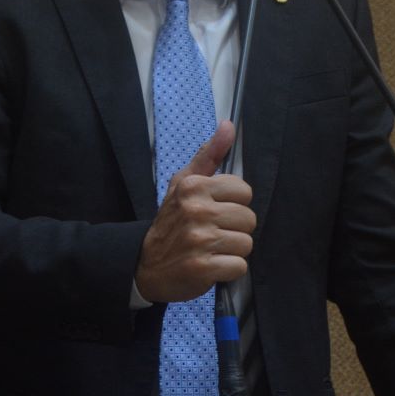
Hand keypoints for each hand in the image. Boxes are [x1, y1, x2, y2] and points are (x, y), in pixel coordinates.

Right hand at [135, 121, 255, 302]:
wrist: (145, 265)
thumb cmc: (171, 222)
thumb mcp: (183, 184)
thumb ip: (209, 155)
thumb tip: (228, 126)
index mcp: (194, 187)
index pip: (244, 191)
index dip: (234, 204)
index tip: (217, 211)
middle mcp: (196, 211)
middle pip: (248, 219)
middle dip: (235, 229)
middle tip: (213, 233)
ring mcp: (199, 240)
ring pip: (246, 244)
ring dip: (232, 250)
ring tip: (212, 249)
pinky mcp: (203, 268)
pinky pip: (240, 266)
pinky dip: (228, 270)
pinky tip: (212, 265)